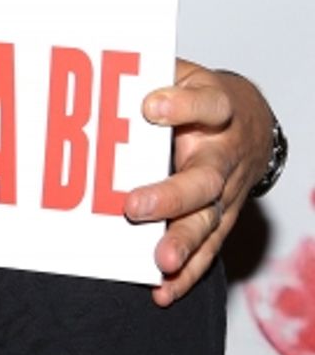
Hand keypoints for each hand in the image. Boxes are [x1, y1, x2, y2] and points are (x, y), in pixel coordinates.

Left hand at [125, 60, 274, 305]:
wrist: (251, 122)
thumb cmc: (200, 96)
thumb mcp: (184, 73)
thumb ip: (152, 72)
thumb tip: (104, 65)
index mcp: (218, 111)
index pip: (209, 105)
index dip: (182, 106)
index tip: (150, 106)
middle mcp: (223, 156)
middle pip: (204, 179)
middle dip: (170, 195)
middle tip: (134, 206)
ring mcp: (225, 192)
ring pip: (207, 222)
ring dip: (182, 244)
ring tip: (161, 261)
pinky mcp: (221, 219)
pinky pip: (206, 250)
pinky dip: (187, 273)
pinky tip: (163, 289)